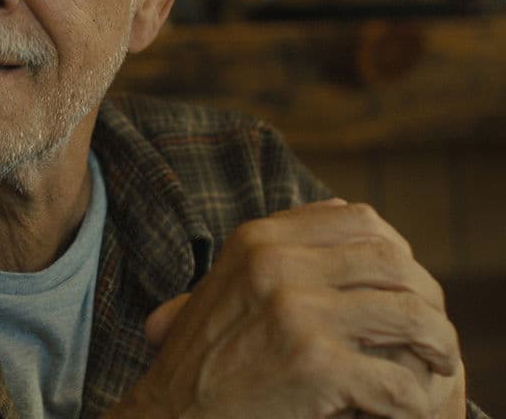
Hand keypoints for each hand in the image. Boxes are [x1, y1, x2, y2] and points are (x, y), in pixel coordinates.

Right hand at [108, 200, 465, 418]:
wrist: (168, 416)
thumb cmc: (200, 360)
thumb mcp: (228, 281)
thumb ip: (280, 246)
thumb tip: (342, 209)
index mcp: (258, 239)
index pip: (359, 219)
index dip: (397, 250)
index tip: (405, 284)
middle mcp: (276, 264)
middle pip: (392, 263)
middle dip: (425, 298)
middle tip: (432, 333)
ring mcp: (297, 313)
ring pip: (410, 315)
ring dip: (437, 344)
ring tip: (438, 365)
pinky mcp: (316, 366)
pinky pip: (399, 382)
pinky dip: (413, 402)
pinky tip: (403, 409)